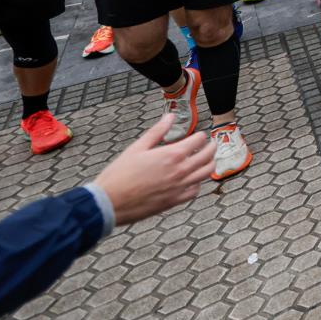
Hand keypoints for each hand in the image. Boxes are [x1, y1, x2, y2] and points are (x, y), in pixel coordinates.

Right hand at [91, 113, 216, 225]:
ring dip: (209, 164)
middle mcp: (180, 171)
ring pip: (206, 173)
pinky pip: (194, 191)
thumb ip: (157, 131)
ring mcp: (179, 187)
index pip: (198, 140)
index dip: (200, 136)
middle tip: (210, 144)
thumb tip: (170, 116)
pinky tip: (192, 180)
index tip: (199, 135)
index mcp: (172, 155)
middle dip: (211, 147)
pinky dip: (197, 183)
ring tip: (206, 160)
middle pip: (207, 156)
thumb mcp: (137, 148)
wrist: (109, 202)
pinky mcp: (174, 201)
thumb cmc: (119, 174)